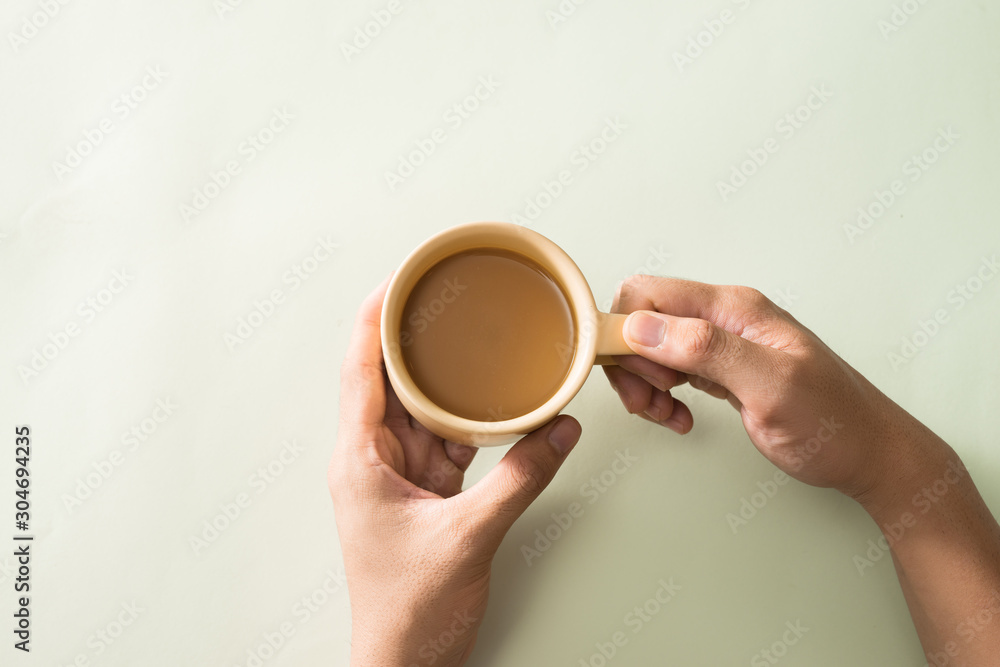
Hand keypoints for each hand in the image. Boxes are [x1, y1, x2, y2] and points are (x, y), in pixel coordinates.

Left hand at [329, 278, 581, 666]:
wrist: (406, 664)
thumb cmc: (408, 611)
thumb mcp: (468, 538)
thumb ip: (519, 480)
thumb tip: (559, 432)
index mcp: (360, 462)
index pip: (360, 373)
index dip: (373, 322)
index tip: (394, 282)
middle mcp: (373, 462)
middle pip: (389, 383)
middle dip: (415, 340)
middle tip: (440, 298)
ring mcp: (398, 478)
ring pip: (420, 411)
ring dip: (445, 382)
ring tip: (472, 342)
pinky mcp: (424, 495)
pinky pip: (445, 441)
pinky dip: (468, 422)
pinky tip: (493, 406)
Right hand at [604, 275, 926, 504]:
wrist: (869, 452)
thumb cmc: (834, 423)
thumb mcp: (770, 386)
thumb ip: (705, 349)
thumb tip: (642, 326)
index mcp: (733, 308)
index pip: (647, 293)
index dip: (624, 332)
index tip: (631, 375)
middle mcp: (724, 317)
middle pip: (642, 319)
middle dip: (631, 363)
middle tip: (649, 401)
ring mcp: (723, 342)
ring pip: (651, 346)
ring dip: (644, 382)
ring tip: (663, 412)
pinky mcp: (722, 368)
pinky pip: (671, 369)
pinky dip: (662, 394)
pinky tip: (678, 415)